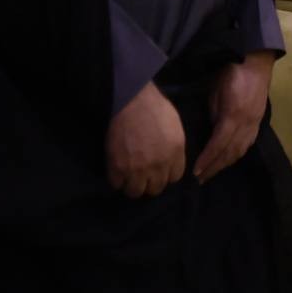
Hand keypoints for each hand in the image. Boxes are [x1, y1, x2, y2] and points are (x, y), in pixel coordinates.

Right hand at [105, 81, 187, 197]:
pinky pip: (117, 185)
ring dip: (132, 185)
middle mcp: (158, 166)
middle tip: (142, 174)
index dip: (165, 174)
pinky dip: (116, 180)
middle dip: (150, 183)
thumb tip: (170, 159)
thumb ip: (174, 147)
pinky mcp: (118, 168)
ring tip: (128, 176)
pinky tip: (116, 171)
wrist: (130, 99)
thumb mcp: (175, 126)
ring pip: (136, 192)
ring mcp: (138, 169)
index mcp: (175, 154)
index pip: (174, 178)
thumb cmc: (154, 106)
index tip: (158, 170)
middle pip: (156, 189)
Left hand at [195, 51, 275, 183]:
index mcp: (233, 116)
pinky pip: (248, 144)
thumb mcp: (216, 91)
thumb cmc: (231, 72)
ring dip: (226, 164)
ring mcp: (255, 123)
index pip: (218, 144)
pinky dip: (237, 154)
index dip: (207, 159)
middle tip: (201, 178)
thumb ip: (214, 113)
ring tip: (212, 172)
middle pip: (230, 152)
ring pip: (240, 150)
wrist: (256, 62)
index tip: (195, 171)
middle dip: (215, 167)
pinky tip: (229, 159)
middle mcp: (246, 124)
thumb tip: (211, 129)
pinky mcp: (258, 121)